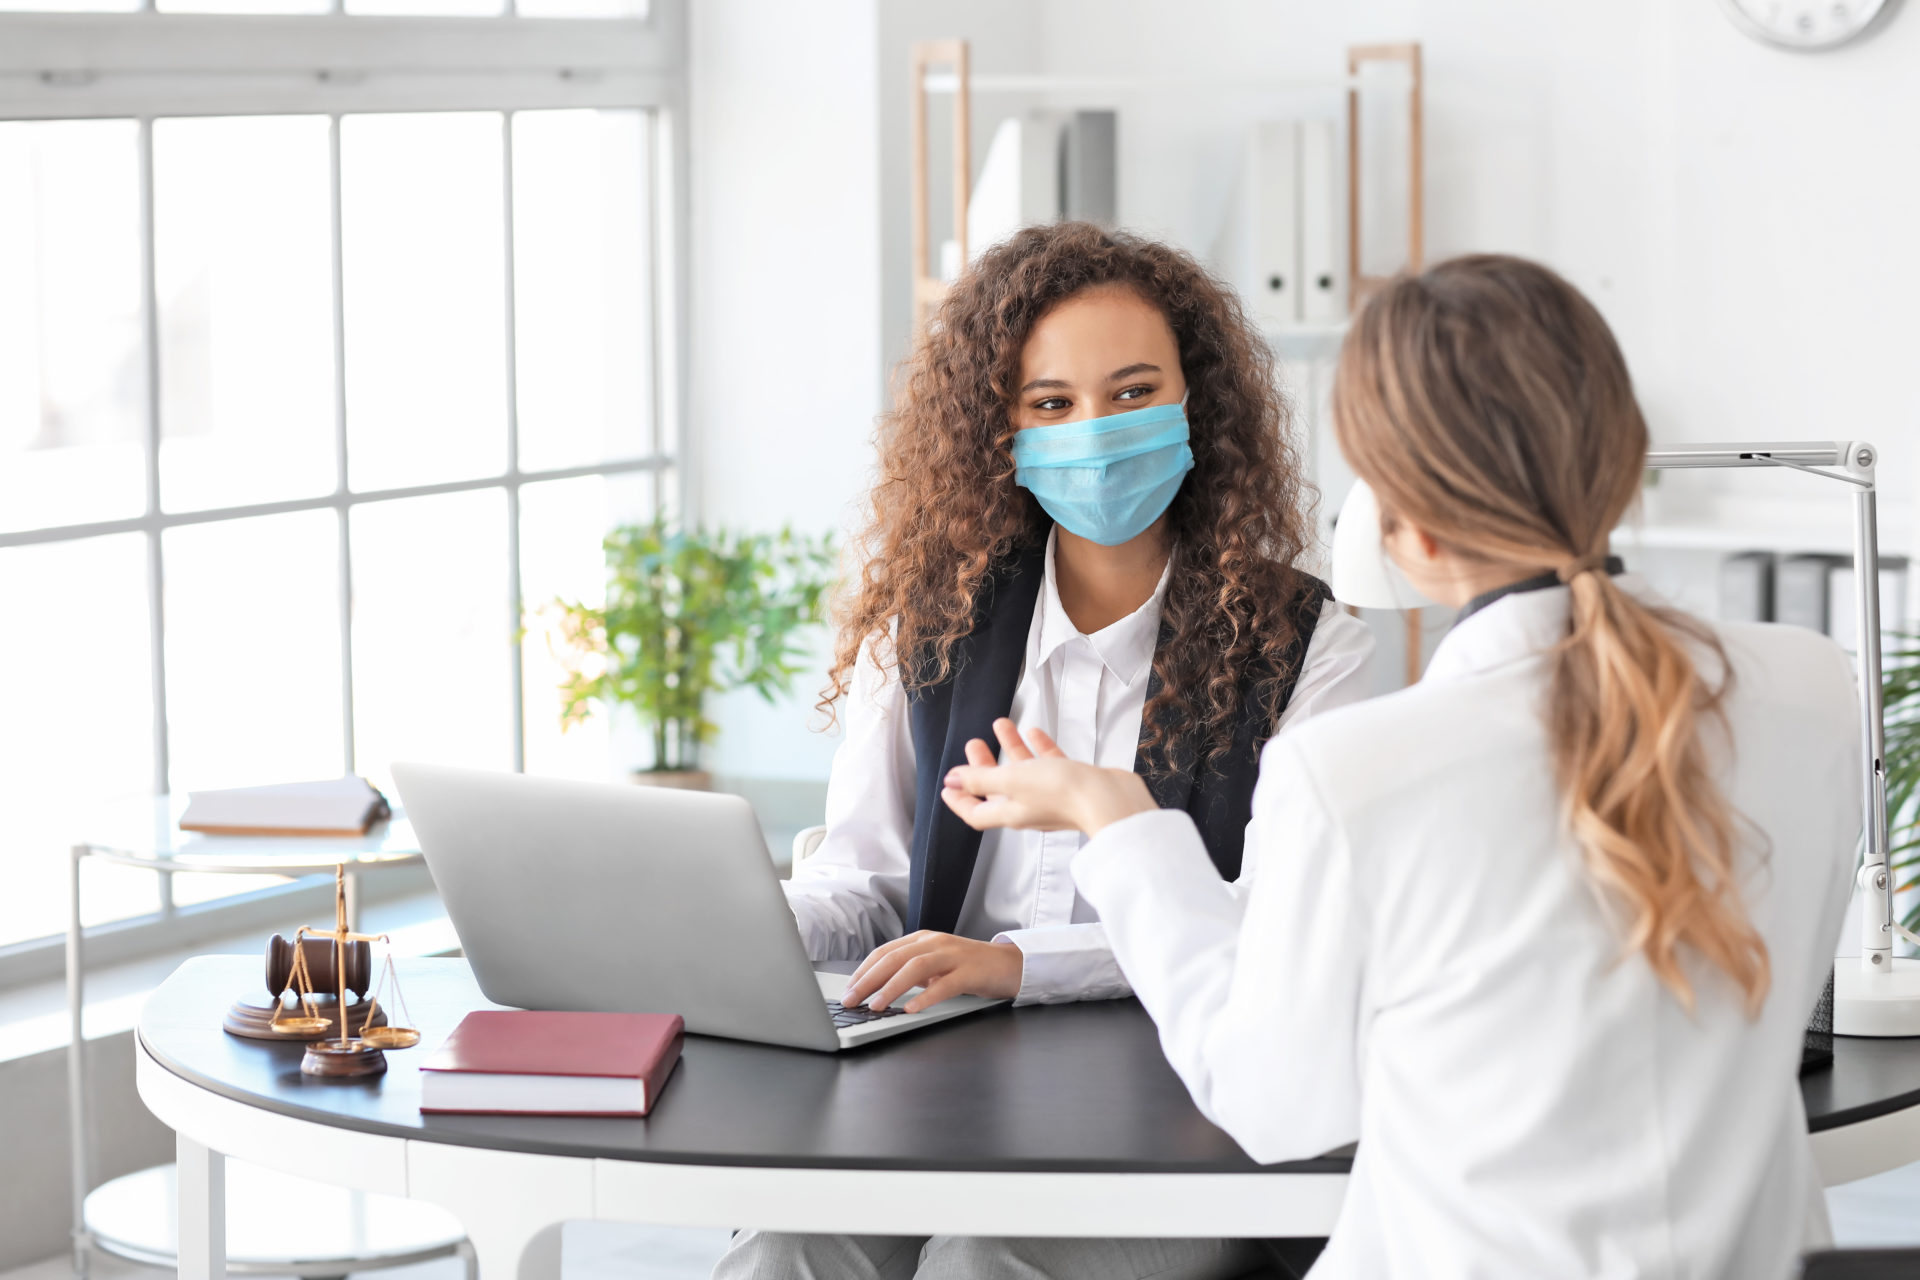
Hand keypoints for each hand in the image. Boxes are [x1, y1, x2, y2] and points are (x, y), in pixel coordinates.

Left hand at [841, 931, 1022, 1012]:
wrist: (1009, 965)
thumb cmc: (970, 967)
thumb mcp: (935, 966)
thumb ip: (910, 972)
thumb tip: (877, 989)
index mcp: (923, 939)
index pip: (885, 952)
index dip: (863, 971)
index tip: (848, 990)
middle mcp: (935, 943)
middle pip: (895, 958)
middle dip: (868, 980)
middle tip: (851, 1000)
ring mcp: (953, 956)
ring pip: (915, 968)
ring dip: (891, 987)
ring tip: (875, 1006)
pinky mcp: (970, 972)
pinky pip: (945, 985)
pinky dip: (926, 997)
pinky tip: (912, 1009)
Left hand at [940, 718, 1155, 835]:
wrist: (1109, 800)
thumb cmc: (1063, 793)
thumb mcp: (1013, 781)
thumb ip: (982, 779)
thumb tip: (953, 780)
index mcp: (1011, 812)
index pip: (976, 812)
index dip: (959, 800)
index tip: (947, 785)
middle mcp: (1029, 807)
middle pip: (997, 788)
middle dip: (983, 766)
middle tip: (973, 745)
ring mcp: (1051, 797)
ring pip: (1024, 772)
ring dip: (1010, 749)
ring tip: (1000, 725)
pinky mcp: (1071, 784)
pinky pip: (1049, 765)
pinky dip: (1039, 748)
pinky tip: (1035, 732)